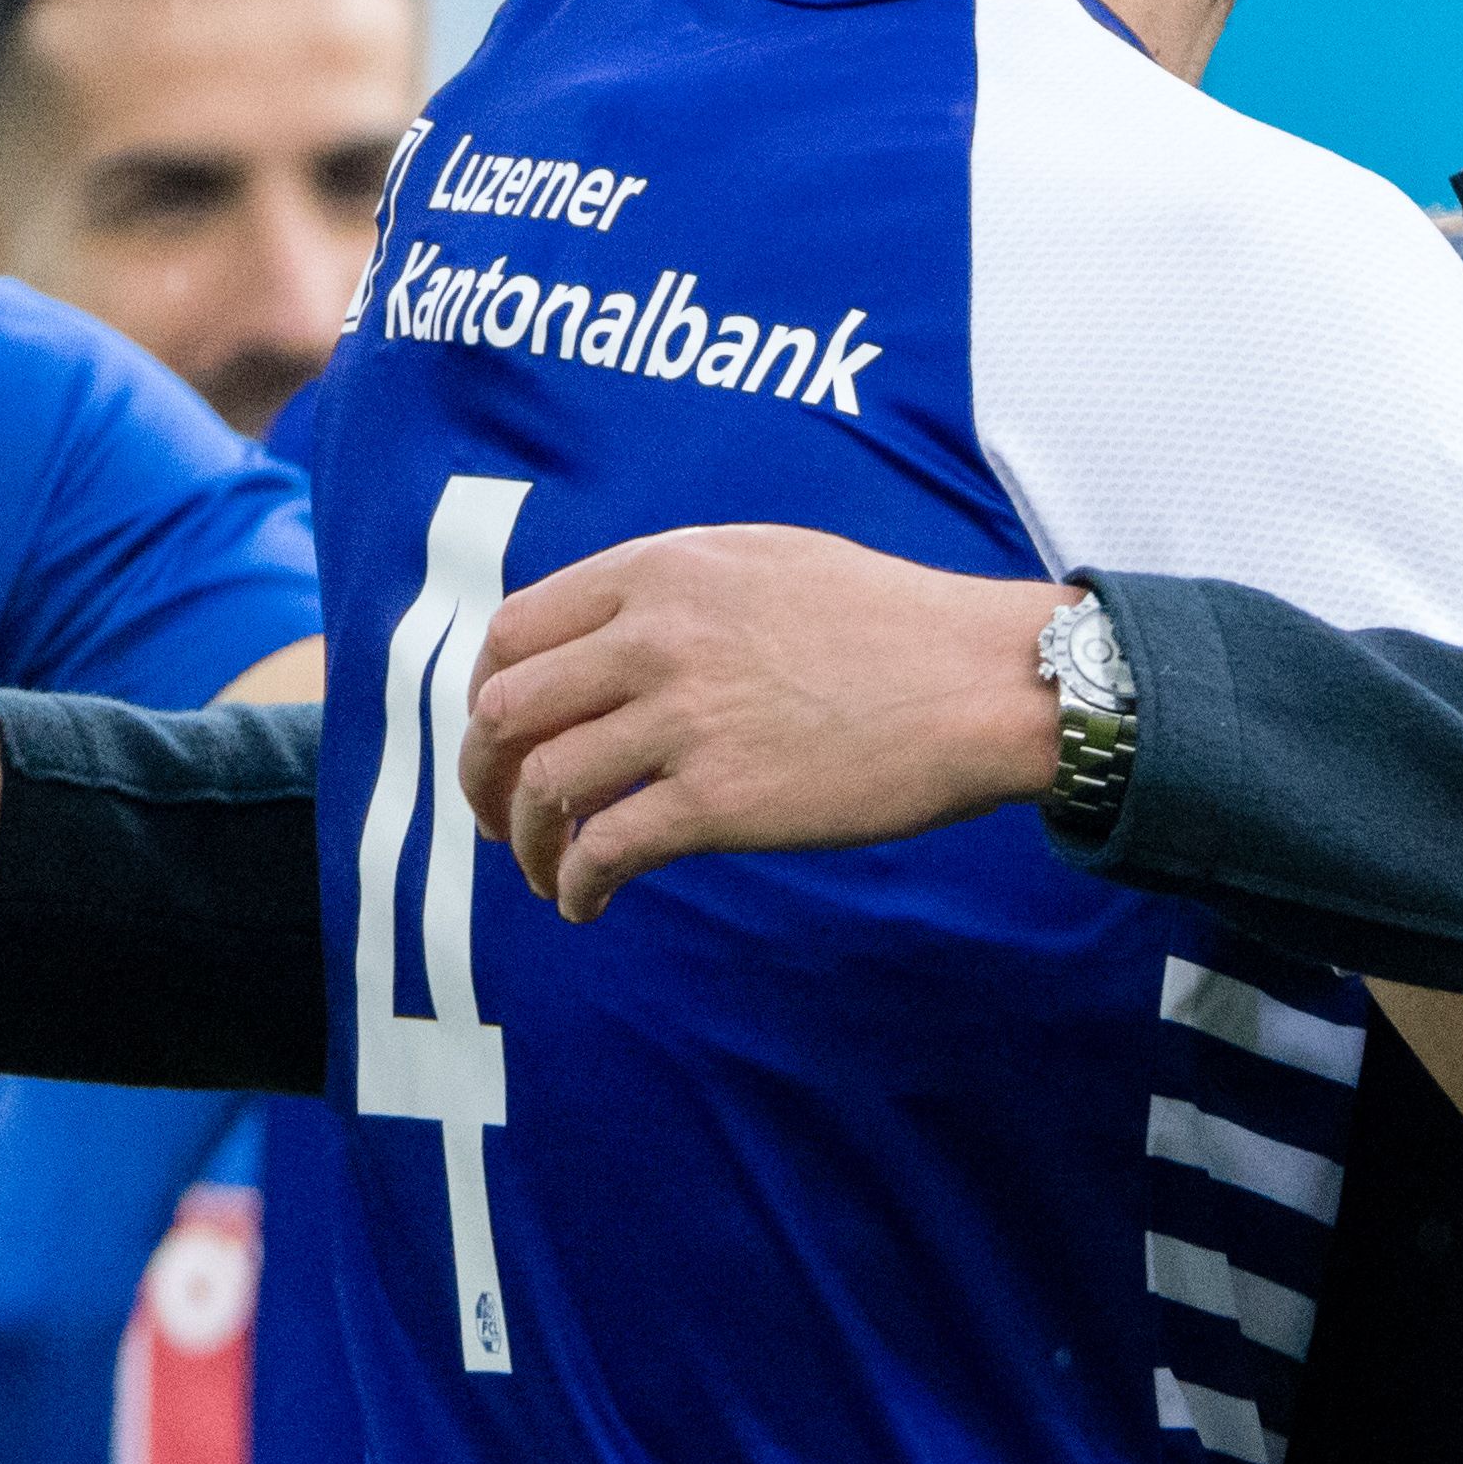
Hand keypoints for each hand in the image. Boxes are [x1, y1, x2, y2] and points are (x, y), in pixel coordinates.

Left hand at [460, 528, 1068, 920]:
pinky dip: (577, 887)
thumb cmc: (888, 622)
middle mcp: (656, 636)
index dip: (486, 694)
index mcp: (660, 572)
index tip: (500, 736)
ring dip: (527, 843)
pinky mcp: (719, 800)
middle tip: (498, 817)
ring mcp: (685, 718)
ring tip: (548, 873)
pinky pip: (604, 850)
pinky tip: (588, 905)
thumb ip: (673, 587)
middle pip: (506, 712)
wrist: (980, 681)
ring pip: (543, 787)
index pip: (512, 632)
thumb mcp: (764, 558)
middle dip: (482, 775)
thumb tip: (600, 634)